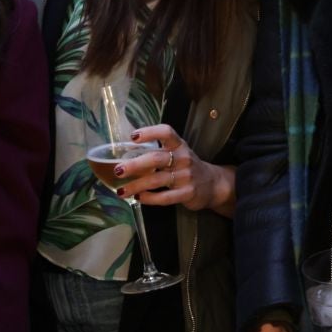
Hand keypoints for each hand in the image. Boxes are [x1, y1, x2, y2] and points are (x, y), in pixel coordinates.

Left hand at [120, 124, 234, 215]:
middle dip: (135, 165)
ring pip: (157, 180)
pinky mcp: (187, 193)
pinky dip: (150, 198)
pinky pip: (165, 197)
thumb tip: (124, 156)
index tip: (132, 137)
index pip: (166, 132)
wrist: (213, 184)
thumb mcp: (177, 153)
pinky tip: (139, 198)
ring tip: (121, 191)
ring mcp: (186, 176)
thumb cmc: (186, 166)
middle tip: (118, 170)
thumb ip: (157, 152)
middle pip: (156, 158)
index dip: (150, 132)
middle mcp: (183, 158)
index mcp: (179, 145)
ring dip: (136, 186)